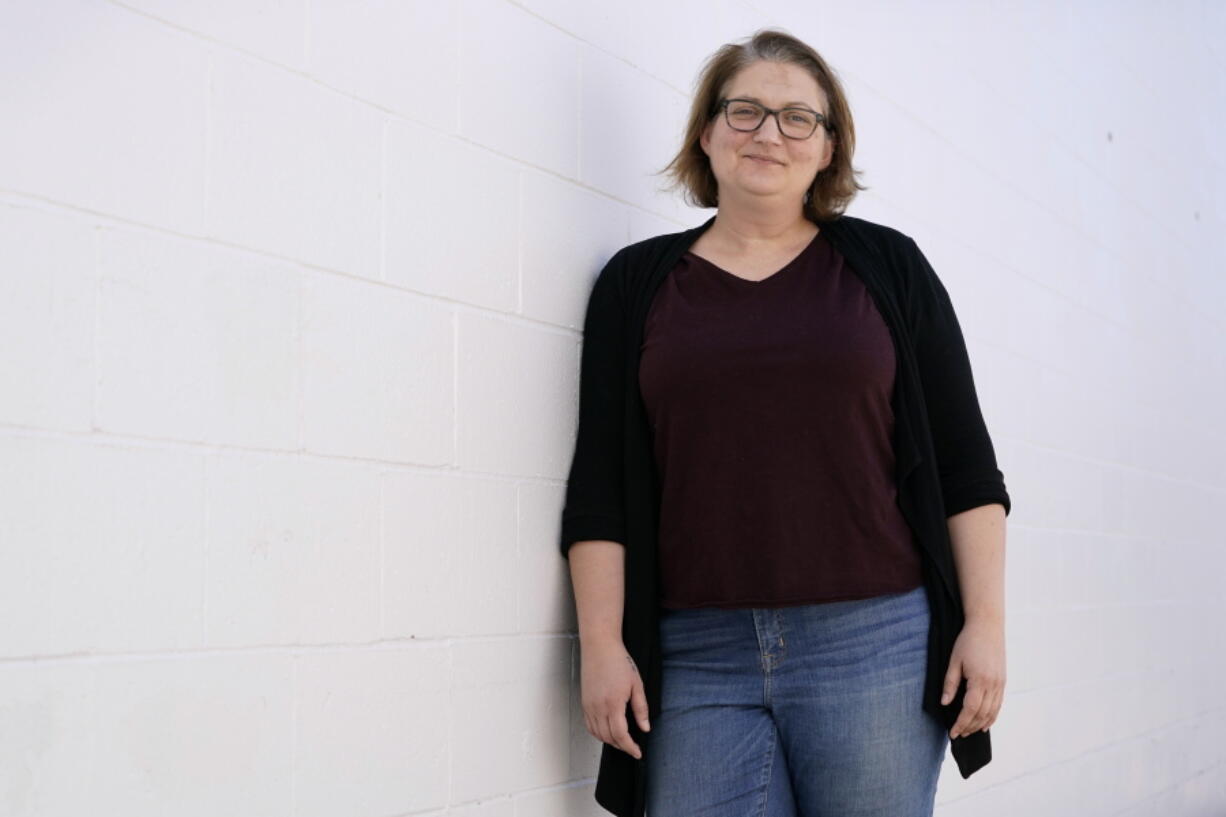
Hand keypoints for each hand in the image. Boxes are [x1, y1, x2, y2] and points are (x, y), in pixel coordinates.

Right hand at [579, 639, 650, 759]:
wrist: (599, 647)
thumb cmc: (619, 662)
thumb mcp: (636, 684)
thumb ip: (641, 708)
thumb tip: (645, 728)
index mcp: (613, 704)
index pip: (621, 735)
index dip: (630, 747)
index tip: (638, 752)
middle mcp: (598, 708)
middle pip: (609, 737)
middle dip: (622, 746)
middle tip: (633, 747)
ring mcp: (589, 706)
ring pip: (598, 734)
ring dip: (610, 741)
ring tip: (622, 740)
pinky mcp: (584, 703)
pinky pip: (590, 725)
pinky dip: (599, 733)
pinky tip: (608, 731)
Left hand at [941, 617, 1005, 739]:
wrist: (987, 626)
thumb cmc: (968, 641)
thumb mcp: (954, 661)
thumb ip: (950, 684)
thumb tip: (945, 703)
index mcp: (979, 680)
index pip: (970, 710)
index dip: (961, 723)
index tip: (952, 733)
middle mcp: (993, 685)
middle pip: (982, 714)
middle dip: (969, 727)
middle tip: (958, 734)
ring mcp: (1000, 684)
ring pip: (992, 712)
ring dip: (980, 724)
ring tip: (969, 731)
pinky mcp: (1003, 681)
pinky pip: (998, 704)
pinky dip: (992, 716)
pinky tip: (985, 723)